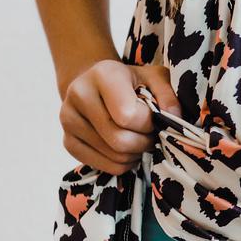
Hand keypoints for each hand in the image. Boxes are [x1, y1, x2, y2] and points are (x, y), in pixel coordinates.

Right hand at [59, 59, 181, 173]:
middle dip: (143, 143)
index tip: (152, 117)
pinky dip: (122, 164)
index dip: (148, 123)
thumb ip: (168, 95)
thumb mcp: (154, 78)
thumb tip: (173, 118)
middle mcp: (79, 94)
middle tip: (150, 135)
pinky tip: (125, 149)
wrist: (96, 85)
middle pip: (119, 141)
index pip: (128, 116)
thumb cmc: (131, 82)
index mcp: (103, 74)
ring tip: (138, 140)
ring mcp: (68, 119)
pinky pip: (103, 167)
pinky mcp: (67, 141)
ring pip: (113, 156)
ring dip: (135, 154)